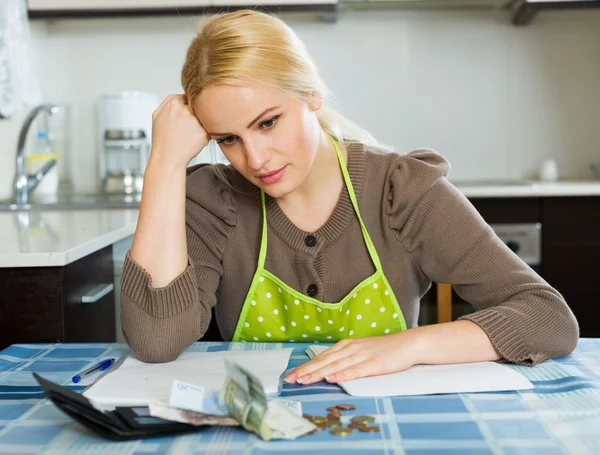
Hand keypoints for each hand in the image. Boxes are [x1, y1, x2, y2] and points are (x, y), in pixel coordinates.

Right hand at [150, 94, 209, 167]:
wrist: (167, 158)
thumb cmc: (162, 139)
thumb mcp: (158, 115)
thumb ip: (169, 101)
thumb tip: (183, 95)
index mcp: (173, 103)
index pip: (188, 96)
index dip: (188, 107)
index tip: (187, 115)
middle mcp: (185, 109)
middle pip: (198, 106)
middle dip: (196, 114)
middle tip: (189, 125)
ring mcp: (195, 121)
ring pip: (205, 116)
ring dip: (201, 123)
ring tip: (190, 133)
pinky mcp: (204, 132)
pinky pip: (209, 128)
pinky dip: (204, 133)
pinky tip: (194, 139)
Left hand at [284, 331, 423, 384]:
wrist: (408, 344)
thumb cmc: (384, 349)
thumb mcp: (360, 350)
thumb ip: (344, 358)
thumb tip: (326, 368)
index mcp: (346, 345)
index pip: (322, 357)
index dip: (306, 366)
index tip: (292, 374)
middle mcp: (351, 349)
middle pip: (325, 361)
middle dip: (306, 371)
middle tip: (291, 379)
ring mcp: (362, 356)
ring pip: (336, 366)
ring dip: (319, 373)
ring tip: (305, 380)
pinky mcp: (374, 364)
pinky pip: (355, 370)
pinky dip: (342, 375)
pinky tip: (332, 379)